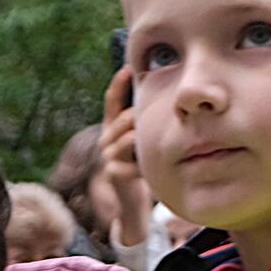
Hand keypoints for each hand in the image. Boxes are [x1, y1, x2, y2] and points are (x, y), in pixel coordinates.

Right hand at [100, 67, 151, 250]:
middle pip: (124, 117)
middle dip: (141, 117)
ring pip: (128, 136)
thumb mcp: (145, 141)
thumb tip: (166, 90)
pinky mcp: (114, 172)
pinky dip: (145, 162)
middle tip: (161, 121)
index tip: (127, 67)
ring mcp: (107, 157)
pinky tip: (150, 168)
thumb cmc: (145, 167)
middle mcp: (105, 140)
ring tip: (155, 146)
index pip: (111, 101)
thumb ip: (145, 122)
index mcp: (112, 128)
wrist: (135, 203)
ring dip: (144, 140)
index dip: (118, 84)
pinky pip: (133, 158)